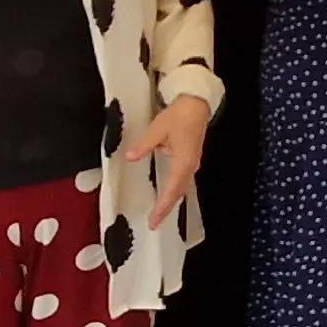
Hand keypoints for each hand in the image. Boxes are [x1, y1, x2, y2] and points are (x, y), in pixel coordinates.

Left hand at [123, 96, 212, 228]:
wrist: (197, 104)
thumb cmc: (179, 116)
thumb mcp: (158, 129)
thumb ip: (144, 146)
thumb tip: (130, 157)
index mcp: (182, 162)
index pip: (171, 191)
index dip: (162, 207)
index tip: (154, 221)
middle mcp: (190, 167)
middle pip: (178, 193)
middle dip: (166, 208)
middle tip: (154, 223)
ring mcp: (192, 163)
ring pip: (181, 188)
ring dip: (170, 200)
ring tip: (159, 212)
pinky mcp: (190, 159)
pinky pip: (182, 179)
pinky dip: (173, 189)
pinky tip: (166, 193)